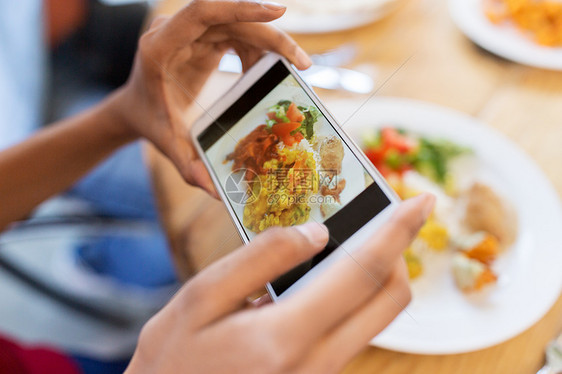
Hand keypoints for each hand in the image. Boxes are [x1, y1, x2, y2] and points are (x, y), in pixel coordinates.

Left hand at [111, 0, 310, 195]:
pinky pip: (236, 33)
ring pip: (238, 24)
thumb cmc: (149, 122)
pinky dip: (256, 51)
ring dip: (267, 45)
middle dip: (270, 36)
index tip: (278, 12)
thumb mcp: (167, 143)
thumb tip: (216, 192)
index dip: (240, 8)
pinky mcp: (202, 36)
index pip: (203, 12)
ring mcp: (189, 31)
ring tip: (287, 71)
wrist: (135, 108)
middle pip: (230, 18)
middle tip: (301, 62)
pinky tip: (264, 72)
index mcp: (161, 46)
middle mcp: (175, 31)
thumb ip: (187, 165)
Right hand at [125, 194, 434, 373]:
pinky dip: (355, 296)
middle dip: (398, 251)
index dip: (397, 231)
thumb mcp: (199, 299)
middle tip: (382, 217)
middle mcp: (317, 363)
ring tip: (352, 237)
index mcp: (285, 338)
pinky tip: (327, 274)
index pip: (363, 273)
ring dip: (376, 273)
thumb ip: (261, 259)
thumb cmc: (171, 360)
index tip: (421, 200)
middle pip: (389, 301)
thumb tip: (316, 232)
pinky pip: (354, 331)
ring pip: (376, 318)